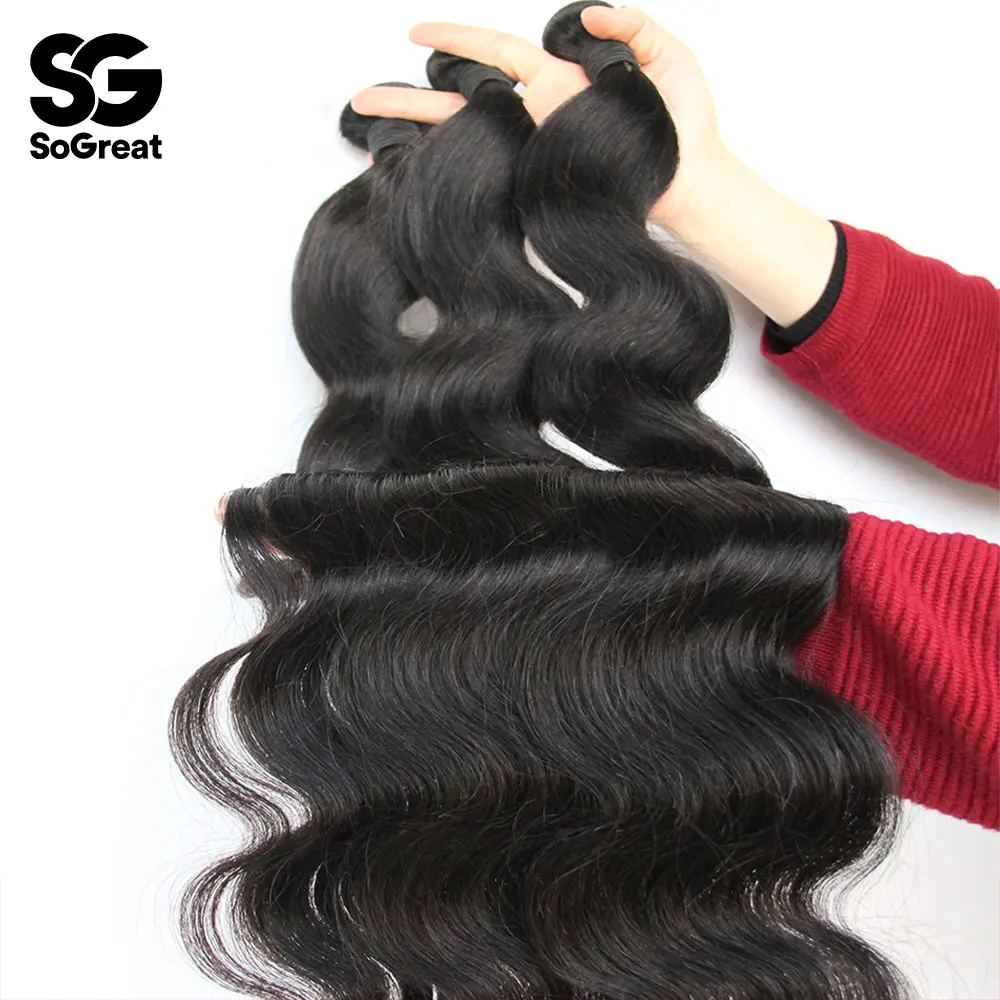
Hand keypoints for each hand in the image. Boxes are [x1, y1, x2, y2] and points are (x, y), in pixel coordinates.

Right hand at [350, 7, 725, 227]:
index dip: (456, 37)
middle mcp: (537, 117)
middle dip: (410, 100)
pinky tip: (418, 177)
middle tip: (364, 99)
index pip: (496, 54)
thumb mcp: (666, 57)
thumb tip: (591, 11)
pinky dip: (453, 175)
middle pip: (461, 102)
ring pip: (467, 141)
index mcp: (558, 82)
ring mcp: (535, 152)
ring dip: (420, 140)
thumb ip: (630, 26)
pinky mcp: (542, 182)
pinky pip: (490, 175)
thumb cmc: (682, 126)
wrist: (693, 184)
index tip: (414, 32)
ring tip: (372, 138)